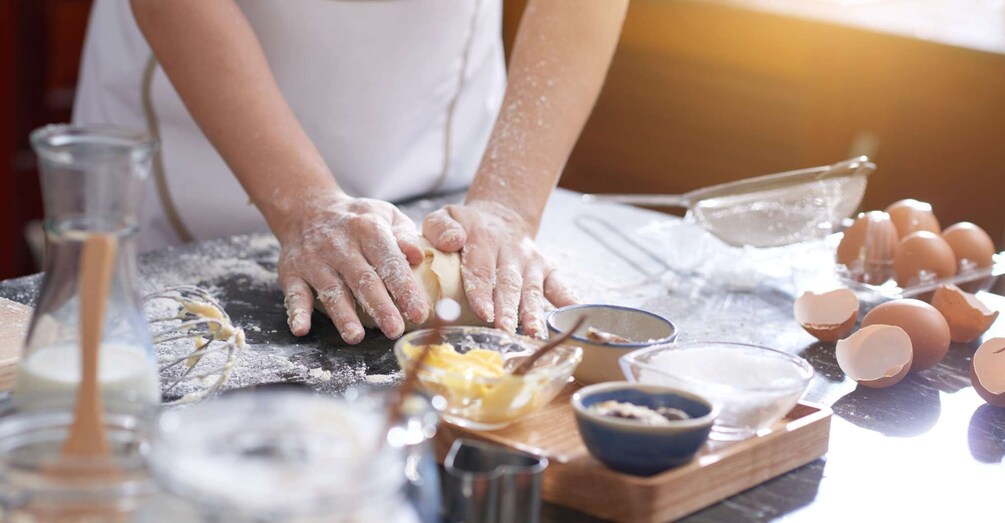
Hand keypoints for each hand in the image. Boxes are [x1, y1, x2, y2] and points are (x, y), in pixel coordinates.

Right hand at [277, 194, 428, 342]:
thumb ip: (404, 235)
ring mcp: (314, 260)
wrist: (307, 209)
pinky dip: (297, 312)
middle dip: (380, 307)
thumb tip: (419, 256)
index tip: (419, 313)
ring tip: (355, 337)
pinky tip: (301, 329)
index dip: (405, 289)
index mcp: (368, 229)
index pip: (389, 262)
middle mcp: (339, 245)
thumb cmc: (357, 220)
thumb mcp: (385, 215)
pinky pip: (294, 294)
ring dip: (343, 315)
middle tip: (394, 330)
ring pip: (331, 291)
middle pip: (363, 280)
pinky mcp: (291, 272)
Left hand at [422, 201, 576, 336]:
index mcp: (484, 238)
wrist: (500, 217)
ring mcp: (532, 261)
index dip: (482, 291)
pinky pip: (559, 285)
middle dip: (508, 308)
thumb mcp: (447, 216)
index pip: (482, 268)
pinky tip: (576, 315)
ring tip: (534, 333)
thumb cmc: (467, 225)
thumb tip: (453, 241)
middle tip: (504, 329)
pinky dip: (569, 300)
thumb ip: (441, 227)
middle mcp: (512, 251)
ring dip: (534, 312)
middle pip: (509, 283)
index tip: (484, 312)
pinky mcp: (548, 268)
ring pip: (532, 289)